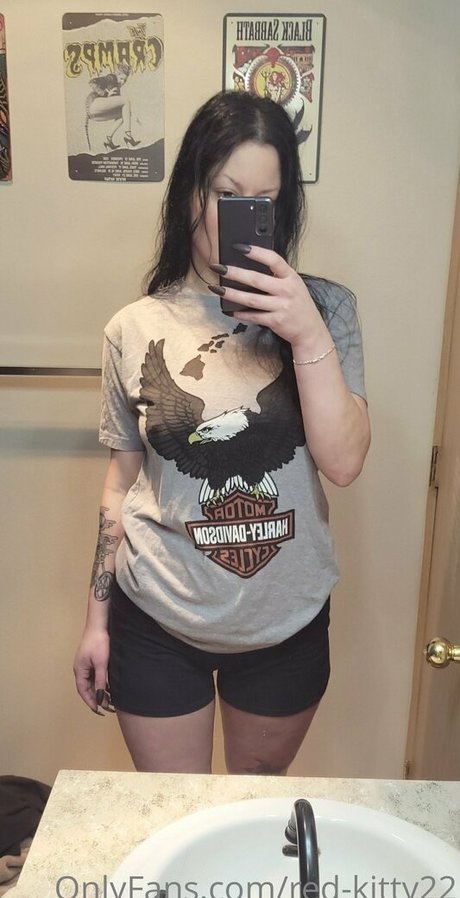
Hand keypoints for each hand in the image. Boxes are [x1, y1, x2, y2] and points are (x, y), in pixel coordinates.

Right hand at [73, 628, 112, 714]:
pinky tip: (108, 687)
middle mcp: (81, 669)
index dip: (90, 701)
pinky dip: (100, 682)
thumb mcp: (101, 663)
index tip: (98, 710)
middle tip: (107, 707)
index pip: (83, 691)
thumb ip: (100, 681)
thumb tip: (100, 696)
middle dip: (96, 698)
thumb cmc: (98, 642)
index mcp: (79, 670)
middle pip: (87, 688)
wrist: (99, 625)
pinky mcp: (91, 660)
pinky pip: (94, 675)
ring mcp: (86, 664)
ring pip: (91, 682)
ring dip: (98, 691)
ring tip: (109, 699)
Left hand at [209, 246, 328, 350]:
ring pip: (251, 299)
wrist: (310, 331)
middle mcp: (287, 290)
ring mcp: (281, 307)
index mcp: (291, 277)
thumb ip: (277, 276)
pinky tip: (229, 309)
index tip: (239, 247)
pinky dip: (240, 313)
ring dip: (231, 293)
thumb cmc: (298, 305)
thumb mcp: (294, 285)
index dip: (256, 252)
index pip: (273, 260)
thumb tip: (249, 267)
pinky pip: (253, 316)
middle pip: (256, 279)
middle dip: (235, 273)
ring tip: (216, 288)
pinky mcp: (275, 321)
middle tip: (218, 268)